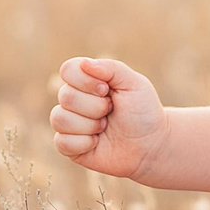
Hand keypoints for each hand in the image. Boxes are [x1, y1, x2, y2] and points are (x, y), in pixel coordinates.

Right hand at [50, 56, 168, 180]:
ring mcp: (69, 123)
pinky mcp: (68, 146)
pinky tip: (97, 143)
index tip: (106, 90)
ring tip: (105, 127)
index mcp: (86, 80)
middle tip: (111, 111)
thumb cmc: (143, 112)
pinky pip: (61, 142)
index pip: (68, 70)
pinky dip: (83, 143)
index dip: (86, 81)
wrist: (150, 145)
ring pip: (59, 119)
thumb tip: (84, 63)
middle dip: (95, 106)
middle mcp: (74, 100)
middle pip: (65, 96)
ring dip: (89, 125)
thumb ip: (111, 68)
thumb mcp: (134, 83)